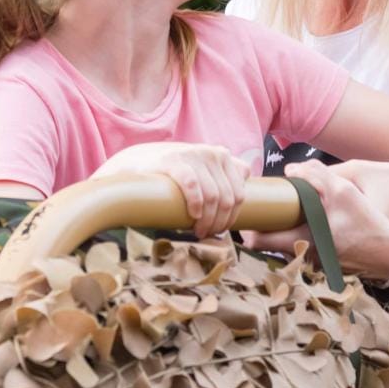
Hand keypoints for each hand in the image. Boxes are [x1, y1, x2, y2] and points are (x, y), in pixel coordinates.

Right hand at [94, 143, 252, 237]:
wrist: (140, 162)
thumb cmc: (177, 174)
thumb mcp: (205, 171)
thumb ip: (225, 176)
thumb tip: (249, 193)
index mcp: (224, 156)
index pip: (240, 193)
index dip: (233, 217)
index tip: (222, 229)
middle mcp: (213, 153)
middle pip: (227, 198)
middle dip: (219, 222)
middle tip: (208, 234)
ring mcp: (194, 154)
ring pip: (212, 196)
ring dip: (207, 220)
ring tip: (198, 231)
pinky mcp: (174, 160)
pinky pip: (192, 186)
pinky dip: (195, 204)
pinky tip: (192, 216)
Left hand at [243, 156, 388, 254]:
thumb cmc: (368, 222)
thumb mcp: (343, 191)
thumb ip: (315, 176)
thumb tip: (290, 170)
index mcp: (303, 242)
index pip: (258, 242)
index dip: (248, 226)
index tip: (250, 212)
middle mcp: (303, 259)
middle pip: (270, 245)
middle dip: (266, 225)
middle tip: (267, 207)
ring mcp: (313, 266)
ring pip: (287, 246)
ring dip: (285, 230)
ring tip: (289, 211)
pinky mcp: (325, 266)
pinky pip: (304, 250)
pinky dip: (302, 236)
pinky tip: (311, 222)